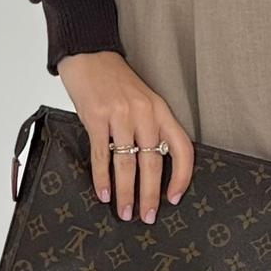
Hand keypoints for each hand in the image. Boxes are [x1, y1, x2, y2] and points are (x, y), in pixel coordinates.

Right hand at [56, 50, 194, 221]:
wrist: (89, 54)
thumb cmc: (115, 81)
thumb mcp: (142, 100)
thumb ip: (148, 128)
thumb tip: (151, 168)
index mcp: (160, 110)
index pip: (181, 147)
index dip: (182, 176)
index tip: (175, 197)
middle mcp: (144, 113)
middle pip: (153, 162)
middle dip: (150, 195)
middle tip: (147, 216)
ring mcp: (120, 115)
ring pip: (128, 163)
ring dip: (126, 192)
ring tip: (125, 212)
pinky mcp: (96, 118)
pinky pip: (102, 155)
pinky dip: (103, 179)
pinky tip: (104, 193)